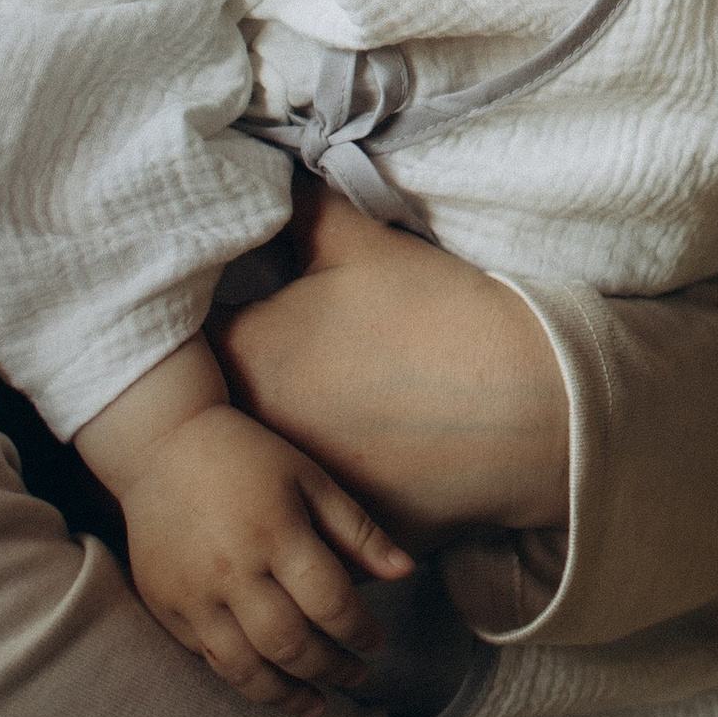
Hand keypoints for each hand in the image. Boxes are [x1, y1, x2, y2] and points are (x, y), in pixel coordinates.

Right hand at [119, 403, 411, 712]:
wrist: (161, 446)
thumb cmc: (247, 457)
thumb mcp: (310, 478)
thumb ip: (357, 530)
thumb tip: (406, 572)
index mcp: (277, 533)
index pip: (330, 602)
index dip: (359, 631)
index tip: (375, 642)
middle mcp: (234, 571)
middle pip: (290, 643)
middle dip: (330, 668)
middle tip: (356, 676)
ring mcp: (194, 594)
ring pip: (245, 666)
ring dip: (286, 694)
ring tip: (317, 704)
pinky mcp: (166, 605)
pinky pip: (208, 657)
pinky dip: (242, 678)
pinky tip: (268, 683)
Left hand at [210, 176, 570, 545]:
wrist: (531, 409)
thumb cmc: (439, 317)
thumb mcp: (361, 244)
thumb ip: (302, 209)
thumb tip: (271, 181)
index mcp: (247, 355)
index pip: (186, 337)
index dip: (205, 315)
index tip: (236, 304)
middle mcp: (253, 434)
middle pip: (222, 406)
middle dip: (242, 380)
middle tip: (292, 354)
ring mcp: (295, 493)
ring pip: (266, 463)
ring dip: (282, 437)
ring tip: (334, 404)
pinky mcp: (339, 535)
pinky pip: (317, 509)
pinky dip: (331, 484)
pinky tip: (371, 452)